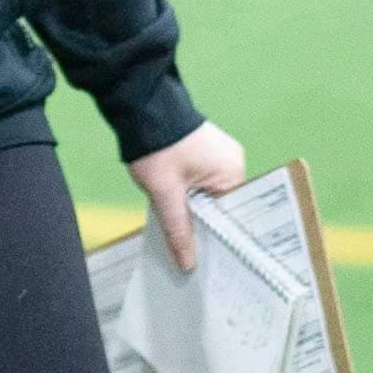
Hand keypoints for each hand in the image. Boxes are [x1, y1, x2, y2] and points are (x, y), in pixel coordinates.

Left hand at [126, 121, 246, 272]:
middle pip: (222, 207)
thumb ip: (178, 230)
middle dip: (205, 225)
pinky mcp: (203, 150)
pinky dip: (190, 195)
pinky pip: (202, 182)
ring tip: (184, 233)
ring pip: (209, 195)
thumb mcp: (165, 194)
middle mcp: (232, 162)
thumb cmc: (157, 147)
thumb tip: (188, 265)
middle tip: (194, 254)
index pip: (233, 216)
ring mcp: (218, 154)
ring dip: (194, 209)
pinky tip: (178, 209)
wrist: (139, 107)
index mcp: (233, 171)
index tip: (211, 260)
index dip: (220, 238)